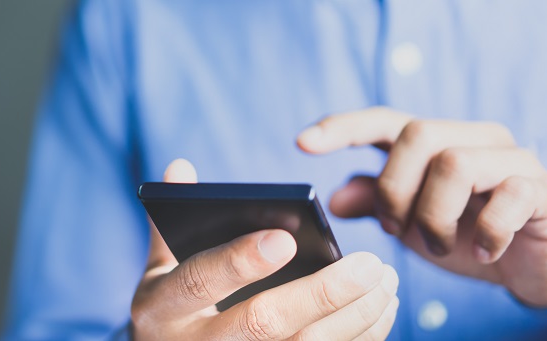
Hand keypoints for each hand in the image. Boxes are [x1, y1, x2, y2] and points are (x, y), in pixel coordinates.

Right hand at [131, 159, 399, 339]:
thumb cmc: (173, 311)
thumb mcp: (161, 271)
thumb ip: (171, 223)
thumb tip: (181, 166)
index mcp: (161, 308)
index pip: (200, 281)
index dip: (241, 261)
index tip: (286, 237)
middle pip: (263, 325)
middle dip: (321, 295)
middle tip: (370, 264)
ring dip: (354, 318)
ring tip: (385, 281)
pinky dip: (359, 339)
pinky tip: (380, 310)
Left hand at [297, 107, 546, 306]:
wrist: (534, 268)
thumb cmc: (468, 236)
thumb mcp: (413, 225)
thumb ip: (377, 205)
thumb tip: (334, 198)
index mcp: (436, 143)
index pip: (384, 120)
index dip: (343, 127)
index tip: (301, 143)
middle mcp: (473, 138)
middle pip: (417, 134)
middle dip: (395, 189)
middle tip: (398, 229)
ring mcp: (510, 159)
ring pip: (454, 163)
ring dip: (435, 216)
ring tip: (440, 246)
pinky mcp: (539, 189)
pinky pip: (505, 197)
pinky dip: (484, 232)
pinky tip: (482, 252)